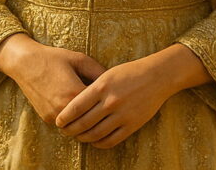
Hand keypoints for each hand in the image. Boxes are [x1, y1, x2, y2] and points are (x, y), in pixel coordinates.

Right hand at [0, 34, 105, 125]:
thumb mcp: (80, 59)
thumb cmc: (54, 58)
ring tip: (93, 108)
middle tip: (106, 107)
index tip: (114, 96)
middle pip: (89, 121)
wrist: (25, 63)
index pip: (99, 106)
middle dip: (98, 115)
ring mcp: (53, 116)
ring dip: (85, 120)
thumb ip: (98, 71)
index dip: (108, 102)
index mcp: (74, 93)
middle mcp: (63, 109)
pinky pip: (65, 124)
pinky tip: (79, 108)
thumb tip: (114, 83)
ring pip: (76, 126)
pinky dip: (73, 120)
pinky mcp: (46, 118)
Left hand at [55, 56, 172, 148]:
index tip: (58, 121)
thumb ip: (93, 88)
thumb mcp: (108, 74)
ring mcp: (122, 115)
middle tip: (65, 131)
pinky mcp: (132, 125)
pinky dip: (99, 143)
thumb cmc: (130, 72)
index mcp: (102, 86)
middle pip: (83, 123)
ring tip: (78, 136)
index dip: (64, 117)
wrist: (156, 76)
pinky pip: (111, 140)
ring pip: (95, 134)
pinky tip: (95, 140)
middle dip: (70, 130)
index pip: (76, 107)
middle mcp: (110, 102)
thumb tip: (75, 105)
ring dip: (83, 138)